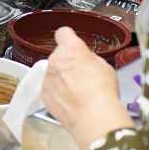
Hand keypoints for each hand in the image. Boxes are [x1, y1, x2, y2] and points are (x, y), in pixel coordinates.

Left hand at [41, 28, 132, 149]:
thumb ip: (89, 58)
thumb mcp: (104, 66)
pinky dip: (57, 94)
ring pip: (53, 73)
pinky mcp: (44, 93)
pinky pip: (50, 89)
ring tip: (78, 93)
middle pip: (59, 56)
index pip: (64, 33)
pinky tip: (71, 102)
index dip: (68, 39)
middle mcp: (56, 59)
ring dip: (61, 79)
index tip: (71, 43)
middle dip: (67, 63)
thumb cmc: (102, 91)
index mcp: (72, 48)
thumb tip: (84, 60)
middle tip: (81, 76)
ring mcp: (48, 77)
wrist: (93, 116)